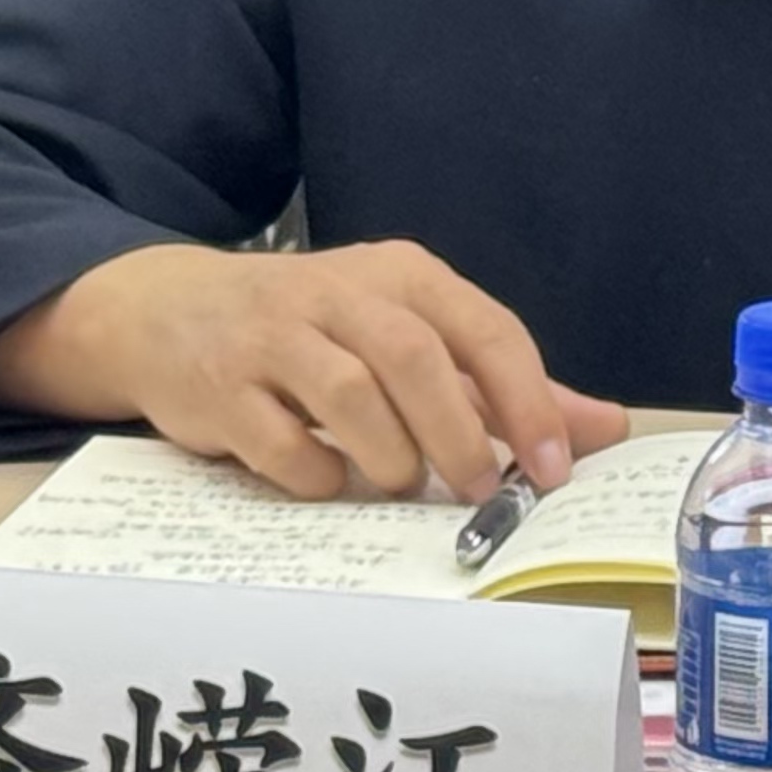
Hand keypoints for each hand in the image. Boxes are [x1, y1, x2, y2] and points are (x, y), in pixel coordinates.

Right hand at [0, 240, 628, 502]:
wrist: (169, 311)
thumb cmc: (314, 331)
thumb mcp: (408, 334)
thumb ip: (501, 385)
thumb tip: (602, 430)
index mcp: (402, 276)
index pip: (486, 329)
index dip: (529, 403)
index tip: (556, 470)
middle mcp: (340, 293)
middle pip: (419, 362)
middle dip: (463, 439)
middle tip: (482, 496)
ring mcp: (274, 337)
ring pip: (352, 398)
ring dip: (392, 459)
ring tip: (400, 485)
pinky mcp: (220, 387)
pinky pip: (283, 444)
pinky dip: (317, 477)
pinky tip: (327, 480)